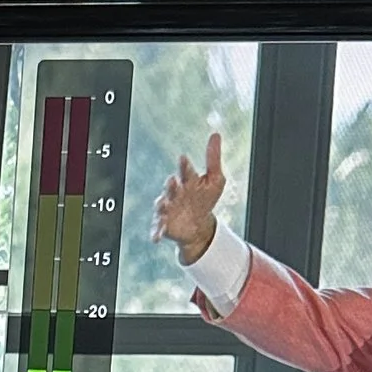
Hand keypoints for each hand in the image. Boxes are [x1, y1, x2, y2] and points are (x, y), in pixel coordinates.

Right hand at [153, 131, 226, 263]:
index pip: (185, 171)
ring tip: (163, 204)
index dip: (184, 166)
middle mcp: (174, 194)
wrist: (199, 226)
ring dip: (161, 205)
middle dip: (171, 185)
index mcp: (186, 181)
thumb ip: (213, 159)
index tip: (184, 158)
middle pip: (171, 188)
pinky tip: (155, 238)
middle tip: (172, 181)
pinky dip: (156, 232)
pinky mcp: (164, 226)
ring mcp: (168, 210)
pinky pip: (158, 229)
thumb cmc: (205, 199)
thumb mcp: (215, 180)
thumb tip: (216, 134)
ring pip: (162, 206)